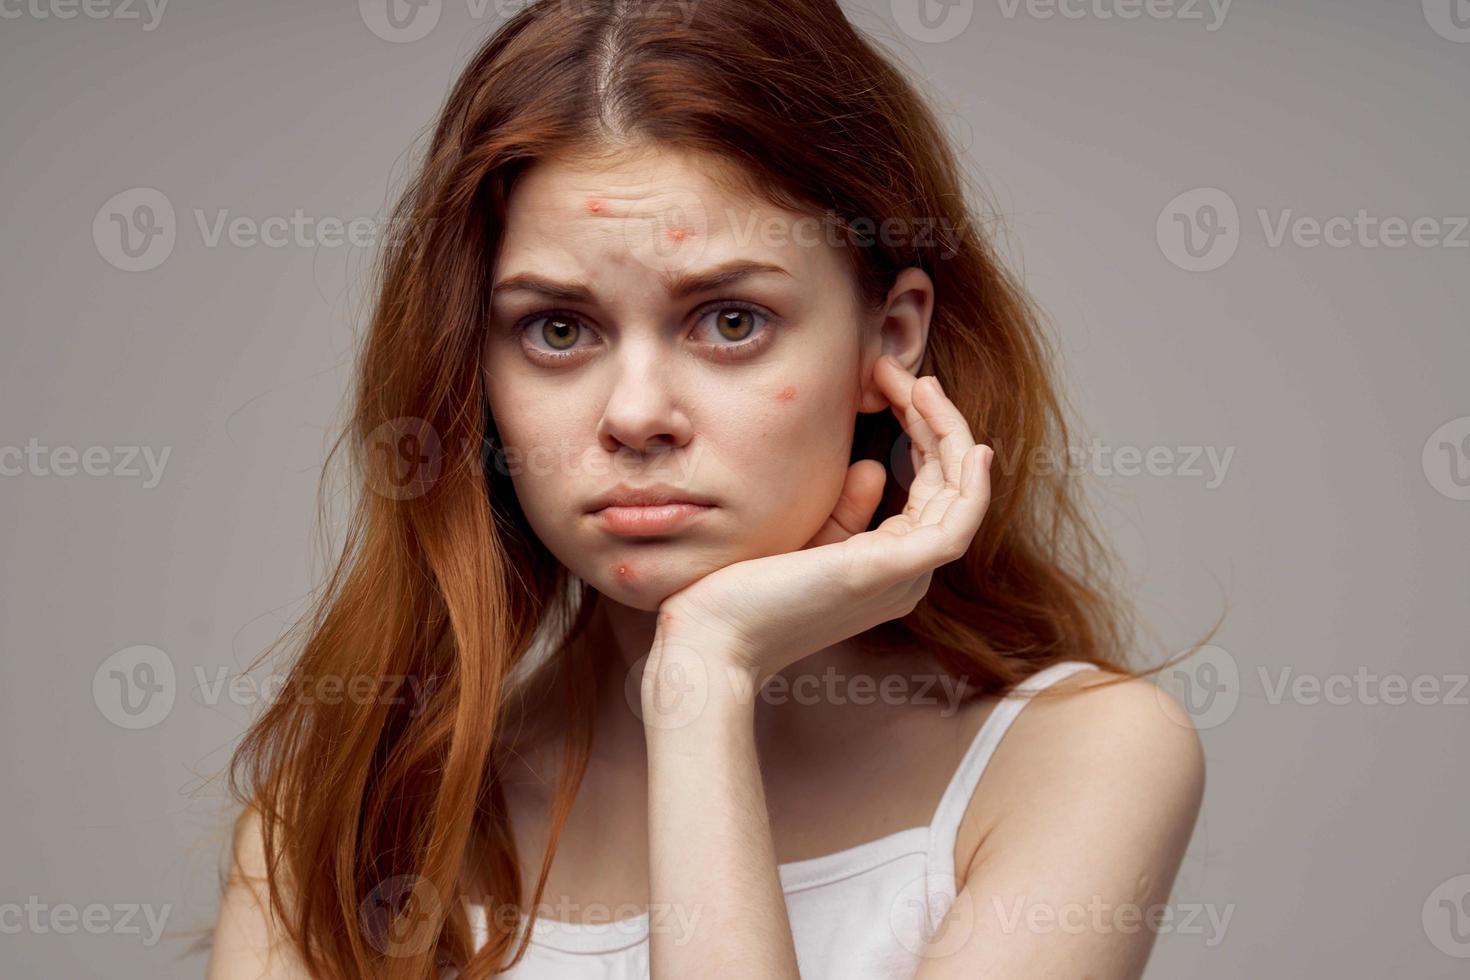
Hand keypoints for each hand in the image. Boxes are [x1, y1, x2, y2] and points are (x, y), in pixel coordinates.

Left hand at [651, 354, 994, 695]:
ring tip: (921, 384)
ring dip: (950, 433)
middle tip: (906, 372)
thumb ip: (844, 508)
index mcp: (887, 569)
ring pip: (960, 495)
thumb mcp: (803, 537)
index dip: (921, 433)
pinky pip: (959, 521)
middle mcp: (906, 576)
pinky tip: (969, 442)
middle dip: (936, 422)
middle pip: (949, 486)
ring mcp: (904, 575)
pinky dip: (971, 480)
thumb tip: (874, 465)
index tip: (893, 385)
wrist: (710, 639)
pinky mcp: (892, 569)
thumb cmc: (741, 594)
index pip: (928, 492)